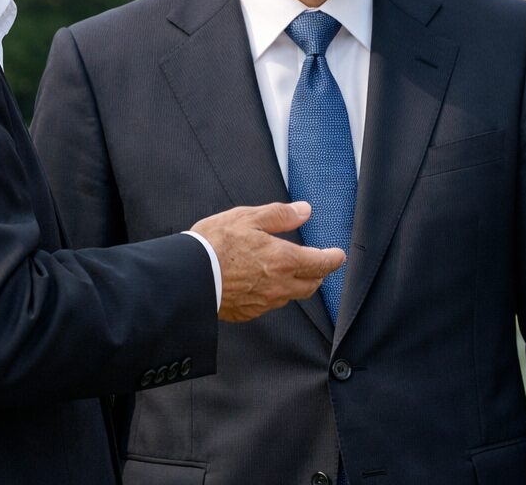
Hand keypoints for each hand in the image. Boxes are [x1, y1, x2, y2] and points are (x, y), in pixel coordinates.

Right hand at [189, 202, 344, 322]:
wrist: (187, 277)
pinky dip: (272, 295)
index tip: (338, 255)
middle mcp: (279, 285)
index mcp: (284, 259)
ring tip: (289, 273)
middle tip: (317, 265)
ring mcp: (263, 302)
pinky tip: (262, 285)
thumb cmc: (214, 245)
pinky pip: (269, 305)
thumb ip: (280, 215)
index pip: (321, 264)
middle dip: (318, 275)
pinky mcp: (247, 312)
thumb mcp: (248, 217)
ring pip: (291, 297)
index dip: (333, 259)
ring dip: (296, 285)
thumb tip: (303, 211)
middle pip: (311, 286)